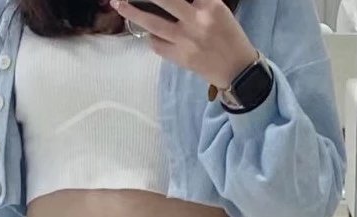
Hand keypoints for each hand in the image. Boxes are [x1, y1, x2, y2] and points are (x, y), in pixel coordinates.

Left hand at [111, 0, 256, 89]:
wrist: (238, 71)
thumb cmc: (230, 37)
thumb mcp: (220, 11)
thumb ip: (199, 2)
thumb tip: (172, 3)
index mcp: (210, 5)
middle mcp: (196, 21)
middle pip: (165, 0)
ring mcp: (186, 41)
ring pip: (154, 24)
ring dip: (133, 13)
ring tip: (118, 3)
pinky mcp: (181, 58)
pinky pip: (158, 45)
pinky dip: (152, 37)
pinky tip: (150, 34)